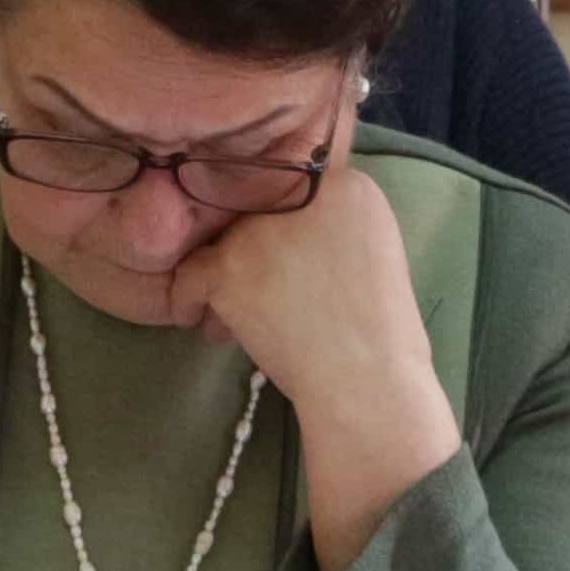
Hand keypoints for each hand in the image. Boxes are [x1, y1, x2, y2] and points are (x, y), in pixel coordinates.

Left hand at [170, 164, 460, 570]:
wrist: (369, 384)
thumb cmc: (379, 335)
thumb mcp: (371, 254)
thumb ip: (330, 228)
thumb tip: (279, 230)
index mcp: (349, 186)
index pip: (293, 193)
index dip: (284, 231)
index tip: (287, 268)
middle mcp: (303, 193)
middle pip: (256, 214)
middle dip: (255, 256)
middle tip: (266, 300)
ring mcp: (262, 227)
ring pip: (224, 244)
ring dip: (228, 280)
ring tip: (247, 323)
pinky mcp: (229, 264)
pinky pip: (191, 274)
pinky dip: (190, 300)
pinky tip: (207, 324)